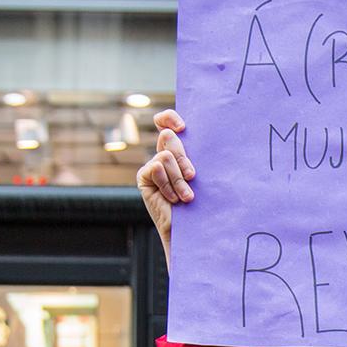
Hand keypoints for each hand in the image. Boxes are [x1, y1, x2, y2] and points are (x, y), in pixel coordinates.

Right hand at [138, 109, 195, 264]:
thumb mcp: (202, 176)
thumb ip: (195, 156)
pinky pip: (156, 167)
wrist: (191, 229)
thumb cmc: (202, 203)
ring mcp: (153, 165)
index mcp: (179, 150)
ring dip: (179, 177)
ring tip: (186, 196)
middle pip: (168, 137)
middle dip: (183, 157)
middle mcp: (164, 155)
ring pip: (165, 155)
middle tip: (193, 176)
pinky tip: (173, 199)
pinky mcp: (144, 177)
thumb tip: (197, 135)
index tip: (183, 128)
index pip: (167, 122)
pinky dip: (168, 184)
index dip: (170, 118)